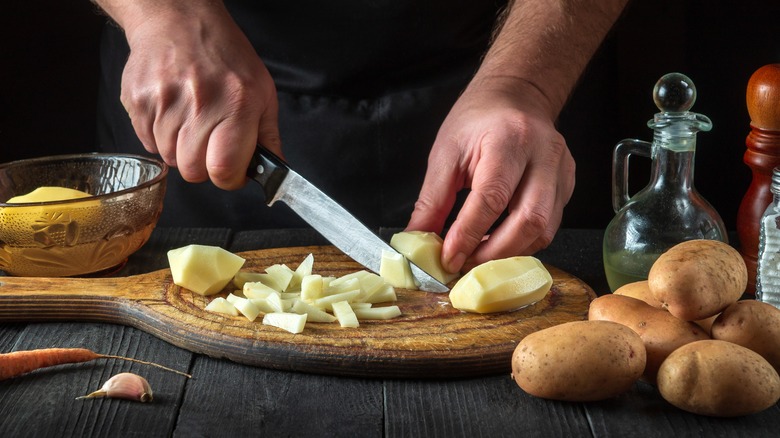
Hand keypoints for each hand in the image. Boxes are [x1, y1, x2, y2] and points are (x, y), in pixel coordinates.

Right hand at [118, 4, 280, 188]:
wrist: (178, 19)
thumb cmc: (226, 56)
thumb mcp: (262, 92)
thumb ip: (269, 137)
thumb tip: (275, 173)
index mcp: (236, 104)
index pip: (224, 169)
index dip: (229, 179)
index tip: (232, 171)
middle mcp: (199, 103)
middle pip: (193, 171)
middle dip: (204, 165)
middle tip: (211, 143)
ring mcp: (164, 102)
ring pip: (169, 159)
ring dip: (181, 149)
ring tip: (191, 119)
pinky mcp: (138, 101)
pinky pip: (148, 143)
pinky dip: (161, 137)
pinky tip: (172, 112)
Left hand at [407, 77, 574, 273]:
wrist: (517, 95)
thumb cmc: (478, 119)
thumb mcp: (446, 152)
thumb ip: (432, 199)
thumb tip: (418, 239)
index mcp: (509, 139)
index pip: (491, 197)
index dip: (468, 234)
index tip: (448, 257)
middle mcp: (544, 154)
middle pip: (529, 220)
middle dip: (494, 252)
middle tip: (464, 264)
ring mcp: (562, 171)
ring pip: (544, 229)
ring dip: (510, 253)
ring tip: (478, 257)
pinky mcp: (568, 184)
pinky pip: (550, 226)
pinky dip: (523, 243)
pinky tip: (498, 244)